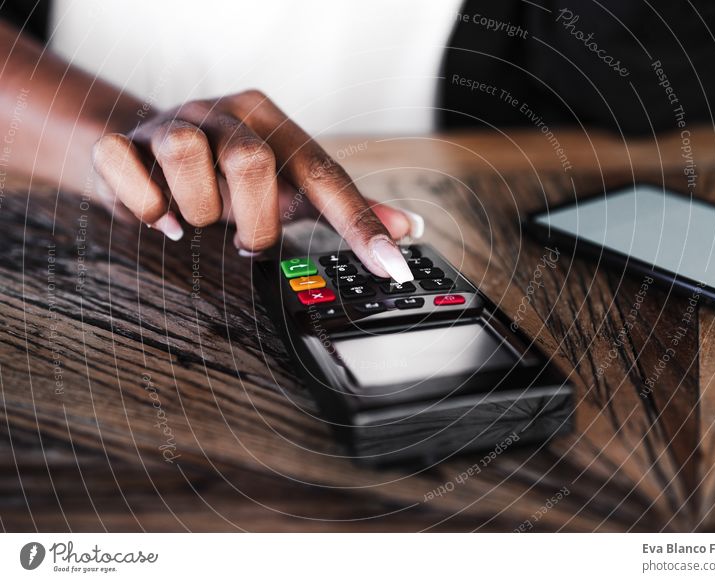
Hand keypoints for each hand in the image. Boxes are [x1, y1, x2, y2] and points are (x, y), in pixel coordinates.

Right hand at [90, 90, 421, 281]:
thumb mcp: (290, 185)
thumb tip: (407, 229)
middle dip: (253, 220)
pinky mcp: (124, 140)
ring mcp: (173, 121)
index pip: (325, 173)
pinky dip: (147, 205)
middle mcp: (226, 114)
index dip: (359, 222)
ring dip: (198, 210)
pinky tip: (161, 216)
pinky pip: (125, 166)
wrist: (145, 150)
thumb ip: (345, 207)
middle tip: (245, 239)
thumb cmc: (228, 175)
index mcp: (273, 123)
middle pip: (250, 161)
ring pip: (186, 158)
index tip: (390, 265)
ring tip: (200, 219)